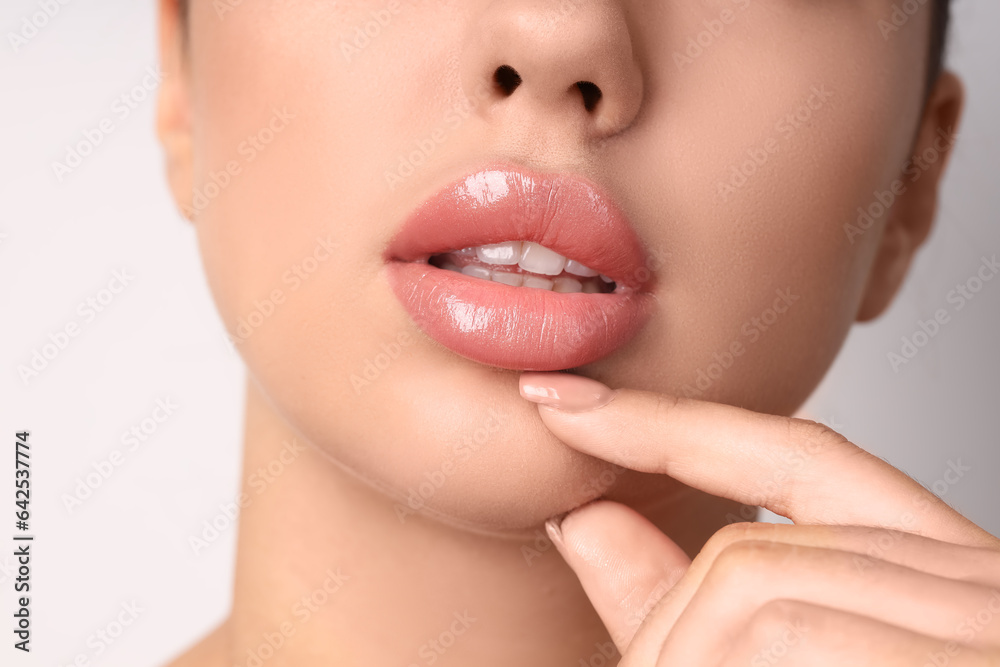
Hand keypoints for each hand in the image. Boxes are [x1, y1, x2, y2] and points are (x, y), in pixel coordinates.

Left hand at [519, 372, 999, 665]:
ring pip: (754, 593)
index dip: (674, 427)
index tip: (567, 407)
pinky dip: (725, 664)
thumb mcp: (793, 664)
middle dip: (657, 633)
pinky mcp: (977, 661)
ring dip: (676, 658)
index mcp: (941, 577)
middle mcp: (979, 586)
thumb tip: (587, 526)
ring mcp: (988, 627)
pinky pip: (793, 637)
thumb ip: (692, 613)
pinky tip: (739, 665)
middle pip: (748, 557)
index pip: (795, 459)